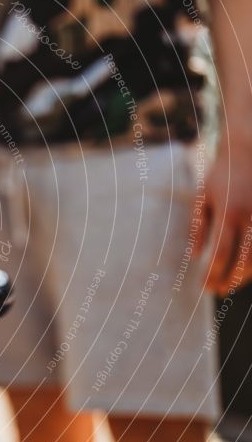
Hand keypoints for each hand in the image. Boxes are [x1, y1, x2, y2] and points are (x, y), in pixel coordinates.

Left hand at [193, 138, 251, 295]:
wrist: (248, 150)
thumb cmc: (221, 175)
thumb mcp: (202, 197)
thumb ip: (198, 227)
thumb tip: (195, 256)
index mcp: (229, 212)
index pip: (222, 253)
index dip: (214, 273)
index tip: (204, 286)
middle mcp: (251, 216)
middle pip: (244, 260)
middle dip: (230, 279)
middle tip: (217, 291)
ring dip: (246, 275)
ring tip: (231, 285)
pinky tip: (246, 270)